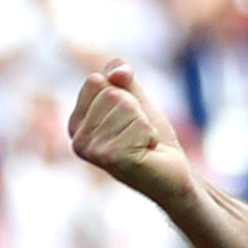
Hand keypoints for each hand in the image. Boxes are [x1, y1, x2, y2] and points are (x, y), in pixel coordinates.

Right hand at [68, 61, 192, 208]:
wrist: (171, 175)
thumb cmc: (149, 138)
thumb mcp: (134, 99)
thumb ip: (121, 76)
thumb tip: (118, 73)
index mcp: (77, 123)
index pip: (96, 80)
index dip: (123, 93)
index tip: (128, 119)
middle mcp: (78, 139)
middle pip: (112, 93)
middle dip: (135, 110)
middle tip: (137, 135)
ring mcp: (92, 151)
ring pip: (126, 106)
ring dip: (143, 124)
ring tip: (141, 145)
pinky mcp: (112, 159)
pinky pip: (139, 124)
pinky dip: (150, 136)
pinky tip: (145, 154)